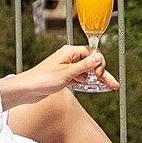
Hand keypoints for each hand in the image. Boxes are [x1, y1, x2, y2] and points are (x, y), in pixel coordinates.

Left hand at [0, 43, 116, 105]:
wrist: (27, 90)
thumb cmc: (43, 79)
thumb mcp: (67, 73)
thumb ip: (84, 65)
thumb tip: (99, 57)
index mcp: (70, 52)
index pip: (92, 53)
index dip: (98, 64)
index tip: (99, 75)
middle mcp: (69, 58)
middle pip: (91, 63)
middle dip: (102, 74)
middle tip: (114, 85)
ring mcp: (66, 67)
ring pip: (86, 72)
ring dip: (94, 79)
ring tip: (107, 87)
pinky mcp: (63, 76)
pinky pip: (79, 77)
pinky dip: (85, 82)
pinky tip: (92, 87)